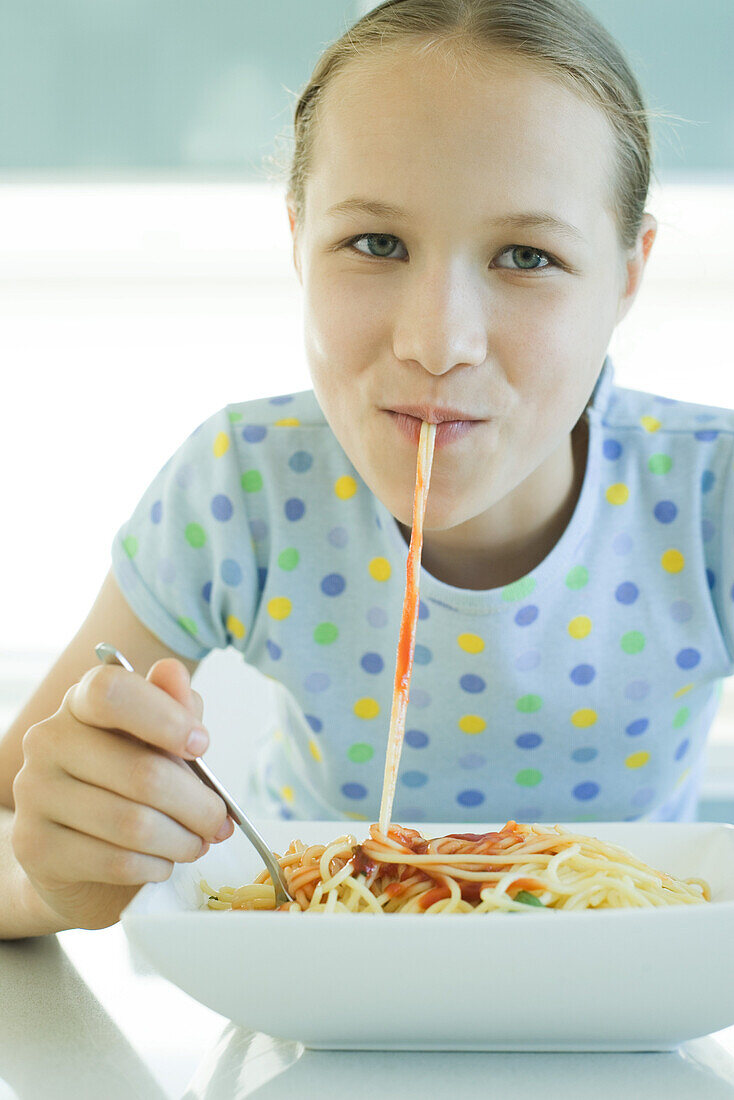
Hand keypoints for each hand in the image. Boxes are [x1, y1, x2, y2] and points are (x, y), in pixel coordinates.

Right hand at [11, 658, 233, 929]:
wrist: (77, 853)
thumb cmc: (128, 784)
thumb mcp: (159, 740)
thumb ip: (174, 706)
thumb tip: (173, 672)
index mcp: (80, 702)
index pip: (112, 691)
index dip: (165, 718)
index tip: (202, 745)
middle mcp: (48, 740)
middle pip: (143, 772)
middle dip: (198, 805)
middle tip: (220, 821)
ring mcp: (34, 793)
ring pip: (134, 824)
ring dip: (182, 841)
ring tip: (197, 843)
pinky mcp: (34, 846)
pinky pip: (116, 861)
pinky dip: (155, 866)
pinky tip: (163, 863)